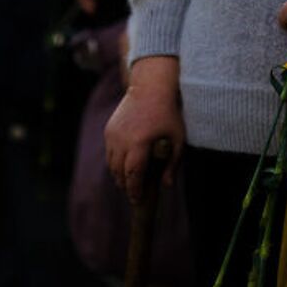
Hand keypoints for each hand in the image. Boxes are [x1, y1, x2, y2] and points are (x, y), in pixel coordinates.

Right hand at [105, 56, 183, 203]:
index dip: (134, 190)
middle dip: (126, 185)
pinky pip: (109, 152)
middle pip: (119, 173)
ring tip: (129, 181)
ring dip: (119, 175)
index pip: (132, 175)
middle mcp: (122, 140)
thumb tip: (166, 186)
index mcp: (139, 144)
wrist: (150, 87)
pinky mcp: (109, 129)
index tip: (138, 200)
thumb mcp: (177, 138)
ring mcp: (113, 134)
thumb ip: (172, 164)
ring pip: (111, 164)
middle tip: (134, 193)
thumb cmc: (168, 113)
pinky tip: (124, 165)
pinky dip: (115, 162)